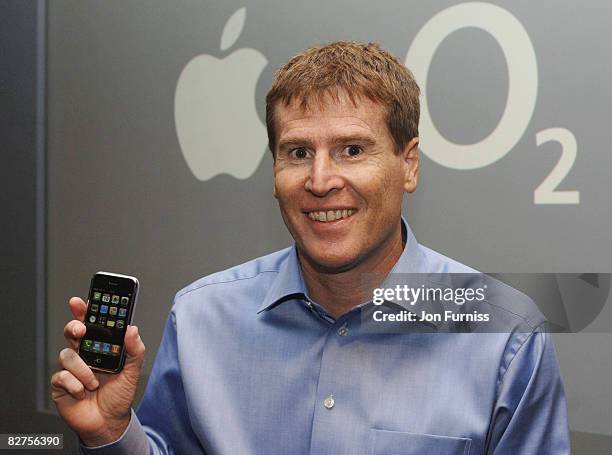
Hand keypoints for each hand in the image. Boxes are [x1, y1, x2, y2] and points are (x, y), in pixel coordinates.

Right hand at [51, 297, 145, 446]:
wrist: (109, 422)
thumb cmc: (119, 395)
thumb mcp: (133, 371)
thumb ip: (135, 349)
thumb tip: (132, 329)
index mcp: (100, 347)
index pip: (91, 324)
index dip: (84, 310)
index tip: (81, 301)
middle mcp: (84, 354)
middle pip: (72, 332)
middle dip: (74, 327)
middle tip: (81, 331)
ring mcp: (70, 368)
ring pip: (67, 355)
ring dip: (83, 369)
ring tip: (95, 382)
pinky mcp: (61, 384)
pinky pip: (62, 377)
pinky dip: (76, 385)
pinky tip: (84, 392)